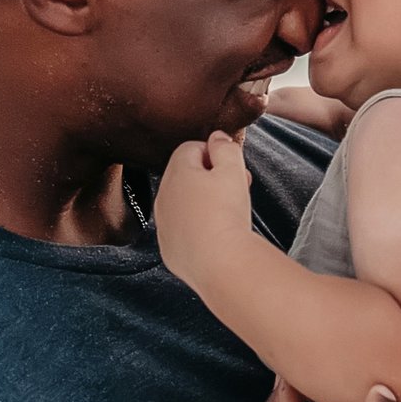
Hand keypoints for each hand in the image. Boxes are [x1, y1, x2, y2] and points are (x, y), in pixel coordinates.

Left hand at [154, 130, 257, 294]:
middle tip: (237, 189)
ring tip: (229, 214)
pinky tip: (216, 236)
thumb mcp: (233, 170)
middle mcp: (163, 196)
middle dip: (211, 178)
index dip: (215, 154)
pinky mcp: (168, 248)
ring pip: (183, 204)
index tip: (233, 168)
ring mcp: (163, 224)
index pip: (191, 148)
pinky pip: (182, 230)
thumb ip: (225, 147)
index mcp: (176, 172)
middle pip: (186, 176)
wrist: (219, 264)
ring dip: (203, 203)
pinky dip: (197, 228)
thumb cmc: (227, 213)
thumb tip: (217, 137)